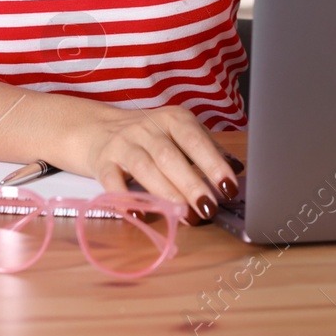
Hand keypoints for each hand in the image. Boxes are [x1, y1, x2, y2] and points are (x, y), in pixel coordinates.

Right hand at [68, 104, 241, 224]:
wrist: (96, 129)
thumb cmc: (149, 137)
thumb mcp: (178, 135)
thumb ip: (206, 150)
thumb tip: (238, 169)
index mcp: (173, 119)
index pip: (195, 140)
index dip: (213, 163)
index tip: (229, 187)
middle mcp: (147, 128)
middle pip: (170, 156)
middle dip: (191, 184)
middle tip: (208, 209)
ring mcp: (123, 144)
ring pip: (145, 167)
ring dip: (166, 193)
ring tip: (183, 216)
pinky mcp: (102, 162)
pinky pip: (112, 180)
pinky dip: (124, 198)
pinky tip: (139, 214)